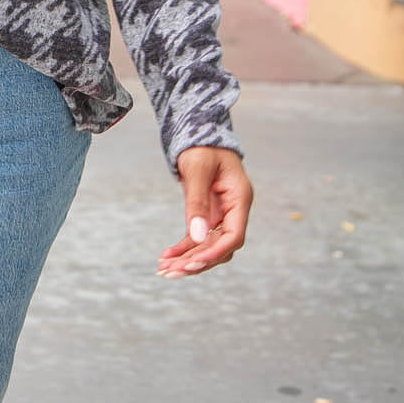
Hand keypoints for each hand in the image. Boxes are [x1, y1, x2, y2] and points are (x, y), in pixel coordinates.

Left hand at [157, 145, 251, 278]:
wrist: (198, 131)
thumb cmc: (201, 145)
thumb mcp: (197, 170)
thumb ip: (197, 202)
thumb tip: (197, 236)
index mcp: (240, 198)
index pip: (234, 236)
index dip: (214, 252)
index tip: (192, 263)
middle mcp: (234, 210)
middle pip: (220, 247)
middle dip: (197, 261)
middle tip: (171, 271)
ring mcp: (221, 214)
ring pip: (207, 246)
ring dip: (187, 259)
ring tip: (163, 269)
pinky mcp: (207, 214)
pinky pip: (197, 237)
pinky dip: (182, 248)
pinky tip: (166, 257)